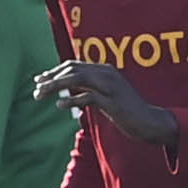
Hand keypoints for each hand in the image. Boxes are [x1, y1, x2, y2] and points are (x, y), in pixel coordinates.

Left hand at [35, 57, 177, 150]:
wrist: (151, 122)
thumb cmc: (128, 112)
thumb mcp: (106, 97)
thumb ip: (90, 91)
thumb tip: (68, 92)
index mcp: (105, 71)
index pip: (74, 65)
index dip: (54, 71)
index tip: (39, 80)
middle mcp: (107, 74)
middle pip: (72, 69)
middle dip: (51, 78)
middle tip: (36, 89)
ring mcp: (111, 86)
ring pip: (77, 79)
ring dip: (56, 86)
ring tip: (41, 95)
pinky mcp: (113, 101)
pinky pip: (88, 96)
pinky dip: (72, 99)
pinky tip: (59, 105)